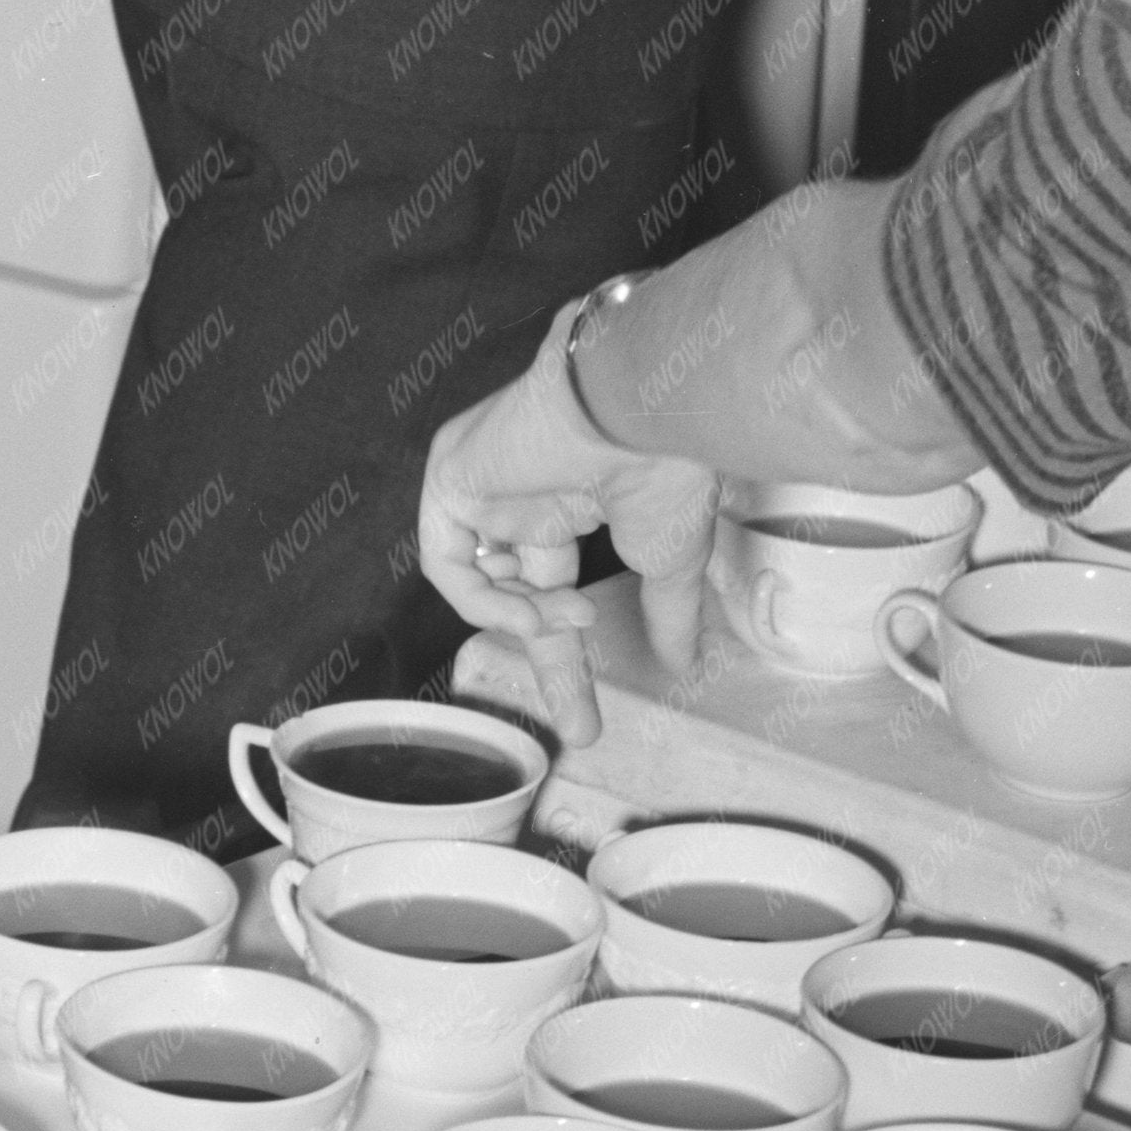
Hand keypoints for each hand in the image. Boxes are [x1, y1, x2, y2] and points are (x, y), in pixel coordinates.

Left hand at [417, 344, 721, 750]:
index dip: (566, 654)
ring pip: (481, 578)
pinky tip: (530, 606)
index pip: (553, 586)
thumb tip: (686, 664)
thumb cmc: (664, 471)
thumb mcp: (669, 558)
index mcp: (570, 499)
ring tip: (570, 618)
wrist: (639, 408)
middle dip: (545, 655)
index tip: (586, 722)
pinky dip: (484, 599)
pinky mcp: (450, 476)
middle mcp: (521, 492)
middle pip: (515, 590)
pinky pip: (444, 560)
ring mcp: (483, 482)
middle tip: (581, 723)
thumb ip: (668, 612)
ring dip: (526, 618)